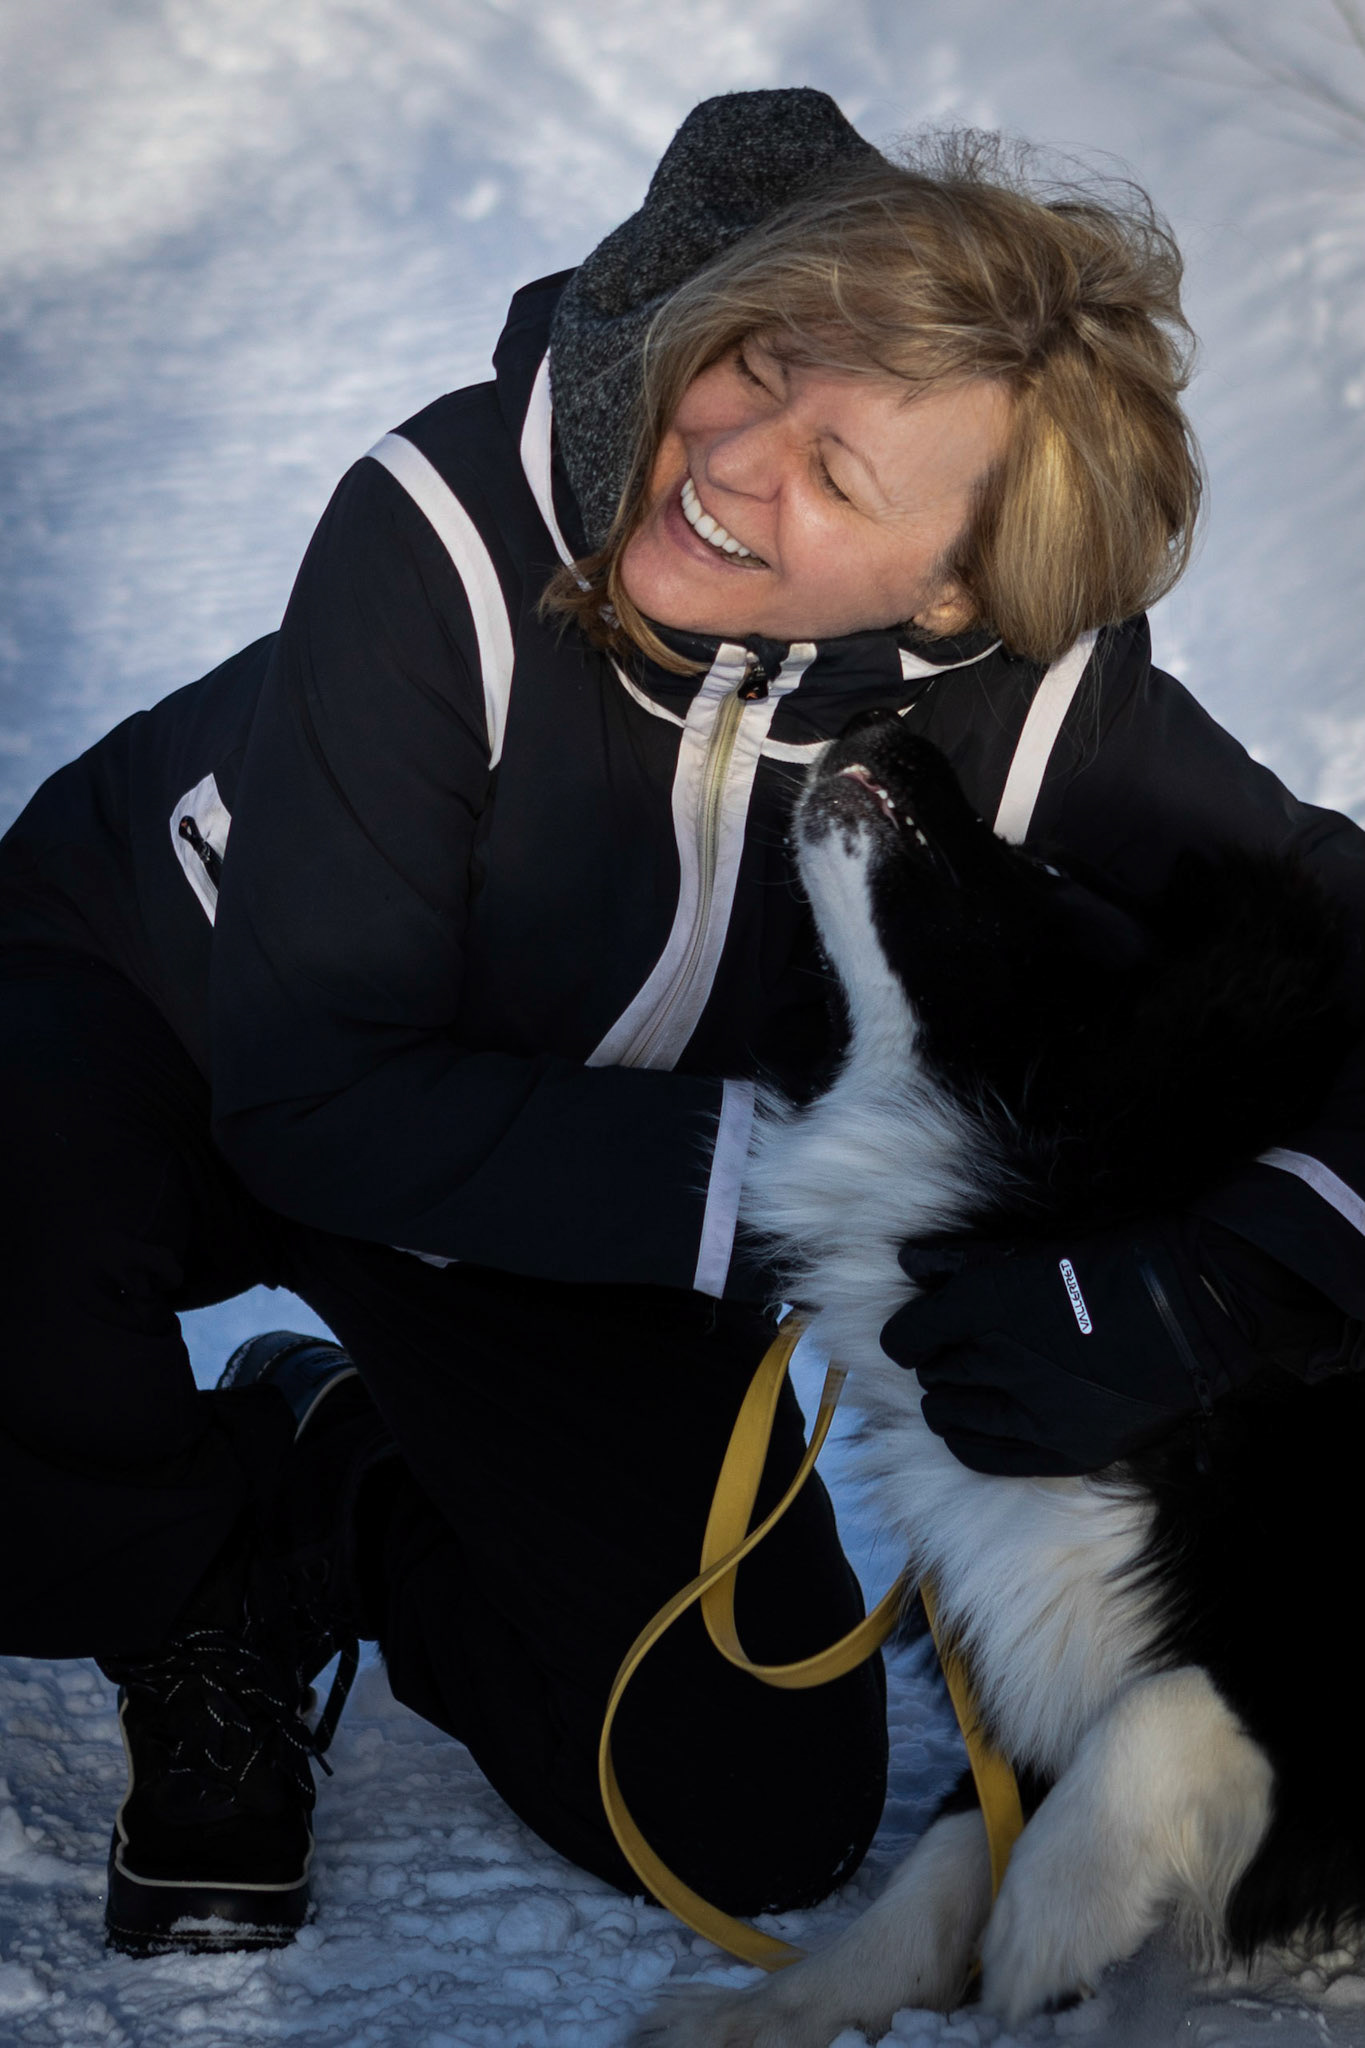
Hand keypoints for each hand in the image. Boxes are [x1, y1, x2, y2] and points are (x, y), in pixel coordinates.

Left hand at [879, 1219, 1261, 1475]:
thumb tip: (906, 1261)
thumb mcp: (1030, 1248)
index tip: (919, 1330)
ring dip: (950, 1399)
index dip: (907, 1333)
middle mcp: (1000, 1360)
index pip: (905, 1337)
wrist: (1195, 1306)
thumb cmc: (1114, 1262)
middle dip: (939, 1360)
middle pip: (933, 1373)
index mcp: (985, 1303)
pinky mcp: (1064, 1449)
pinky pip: (985, 1457)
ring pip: (950, 1414)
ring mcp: (1033, 1411)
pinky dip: (968, 1440)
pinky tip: (977, 1424)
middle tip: (959, 1351)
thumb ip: (960, 1260)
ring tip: (971, 1387)